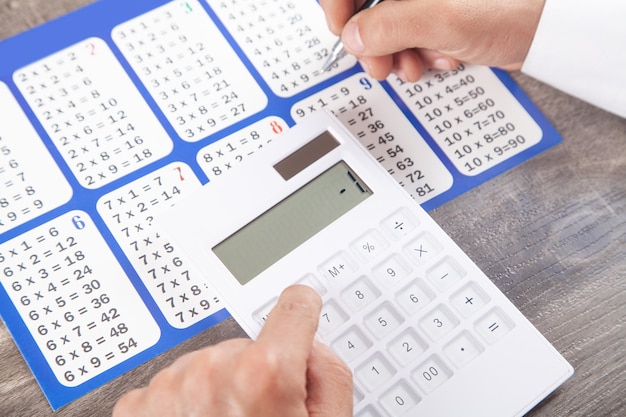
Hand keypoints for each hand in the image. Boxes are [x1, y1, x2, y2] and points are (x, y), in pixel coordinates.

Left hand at [113, 285, 352, 416]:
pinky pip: (174, 386)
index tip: (301, 312)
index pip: (294, 307)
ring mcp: (171, 387)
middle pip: (249, 345)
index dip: (304, 313)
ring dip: (218, 389)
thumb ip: (329, 376)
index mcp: (265, 374)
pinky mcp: (139, 406)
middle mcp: (213, 371)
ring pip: (209, 364)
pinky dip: (185, 406)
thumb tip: (310, 349)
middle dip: (257, 373)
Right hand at [320, 0, 545, 80]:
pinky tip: (440, 57)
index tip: (344, 29)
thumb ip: (389, 25)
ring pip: (387, 24)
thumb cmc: (515, 7)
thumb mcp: (443, 18)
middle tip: (381, 63)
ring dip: (396, 52)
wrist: (552, 28)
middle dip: (372, 40)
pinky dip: (418, 52)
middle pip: (367, 5)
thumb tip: (354, 36)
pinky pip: (410, 33)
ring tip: (416, 65)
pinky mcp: (438, 13)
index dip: (340, 5)